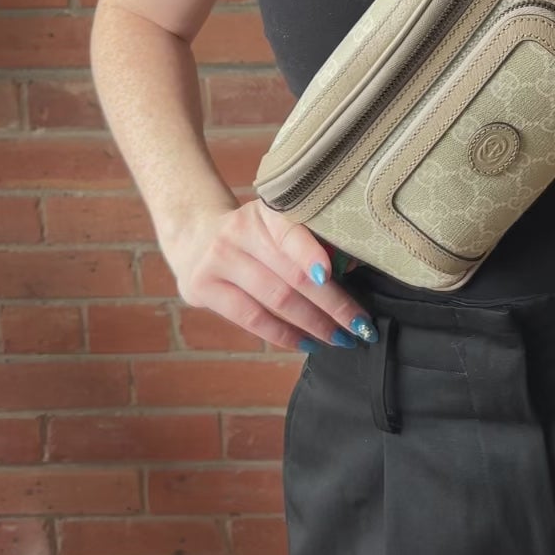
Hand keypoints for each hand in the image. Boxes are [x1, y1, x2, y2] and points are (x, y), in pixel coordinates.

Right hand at [163, 199, 375, 352]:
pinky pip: (251, 319)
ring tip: (341, 339)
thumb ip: (308, 241)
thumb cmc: (253, 236)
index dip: (310, 253)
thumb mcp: (274, 225)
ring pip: (275, 300)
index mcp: (264, 211)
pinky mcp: (203, 288)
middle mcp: (239, 232)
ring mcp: (219, 260)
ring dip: (313, 324)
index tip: (331, 275)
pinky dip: (284, 335)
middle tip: (361, 325)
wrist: (193, 236)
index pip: (290, 233)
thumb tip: (353, 264)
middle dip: (332, 304)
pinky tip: (307, 343)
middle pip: (291, 275)